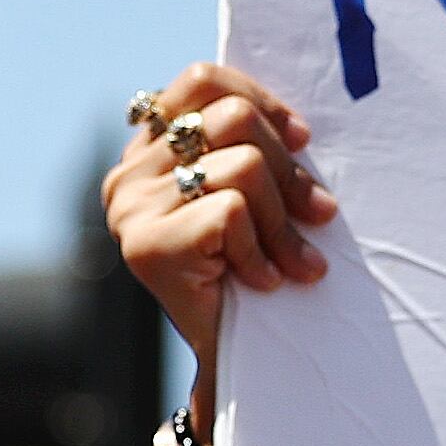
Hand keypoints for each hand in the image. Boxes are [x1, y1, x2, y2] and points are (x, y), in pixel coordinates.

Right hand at [106, 58, 328, 388]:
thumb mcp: (246, 198)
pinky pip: (233, 211)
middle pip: (231, 117)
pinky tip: (263, 281)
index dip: (261, 99)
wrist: (233, 365)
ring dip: (283, 219)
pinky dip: (264, 250)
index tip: (302, 139)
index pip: (200, 81)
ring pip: (242, 164)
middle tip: (319, 213)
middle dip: (290, 168)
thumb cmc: (246, 275)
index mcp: (146, 154)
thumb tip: (301, 128)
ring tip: (295, 260)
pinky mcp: (148, 245)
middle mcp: (127, 177)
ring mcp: (131, 210)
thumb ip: (247, 151)